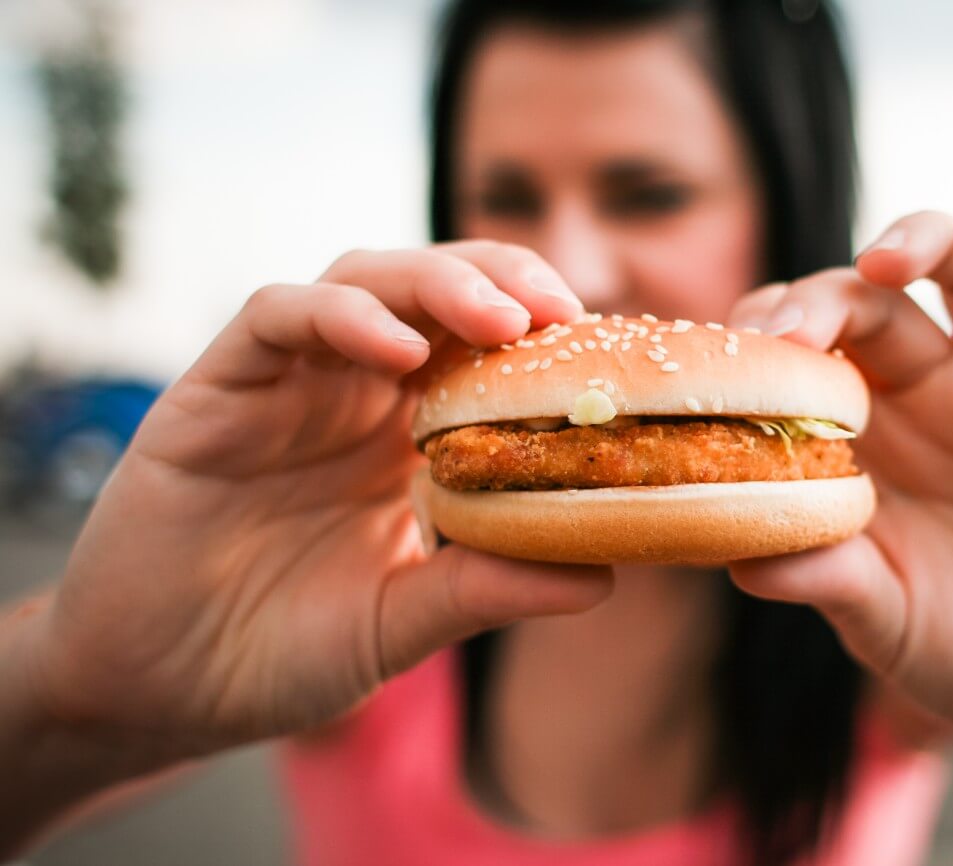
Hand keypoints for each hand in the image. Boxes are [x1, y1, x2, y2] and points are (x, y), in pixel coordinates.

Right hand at [22, 243, 612, 764]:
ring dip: (432, 284)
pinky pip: (274, 319)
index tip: (602, 348)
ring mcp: (285, 385)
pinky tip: (392, 351)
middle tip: (556, 311)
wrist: (159, 688)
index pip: (480, 349)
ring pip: (361, 281)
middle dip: (498, 282)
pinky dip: (337, 318)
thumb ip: (483, 590)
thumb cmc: (281, 651)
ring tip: (495, 318)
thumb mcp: (399, 623)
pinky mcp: (214, 391)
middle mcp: (353, 395)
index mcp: (406, 438)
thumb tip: (600, 575)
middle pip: (431, 292)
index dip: (540, 333)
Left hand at [728, 159, 952, 748]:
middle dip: (823, 300)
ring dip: (924, 238)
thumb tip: (737, 557)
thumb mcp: (889, 624)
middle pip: (869, 303)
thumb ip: (825, 582)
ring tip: (886, 256)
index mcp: (867, 441)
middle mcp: (932, 393)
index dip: (762, 344)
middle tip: (789, 331)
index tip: (722, 360)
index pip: (801, 359)